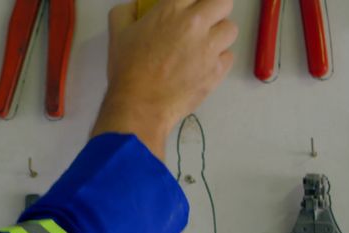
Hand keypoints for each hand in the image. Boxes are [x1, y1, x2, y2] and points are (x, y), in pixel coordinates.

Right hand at [91, 0, 236, 159]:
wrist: (139, 107)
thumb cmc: (127, 70)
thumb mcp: (118, 33)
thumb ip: (127, 12)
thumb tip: (135, 7)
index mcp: (171, 9)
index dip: (193, 1)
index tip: (190, 7)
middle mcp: (196, 25)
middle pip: (224, 2)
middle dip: (215, 9)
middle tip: (203, 21)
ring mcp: (210, 49)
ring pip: (230, 29)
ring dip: (219, 34)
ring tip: (204, 45)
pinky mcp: (217, 71)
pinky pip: (228, 56)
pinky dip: (219, 59)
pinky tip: (203, 65)